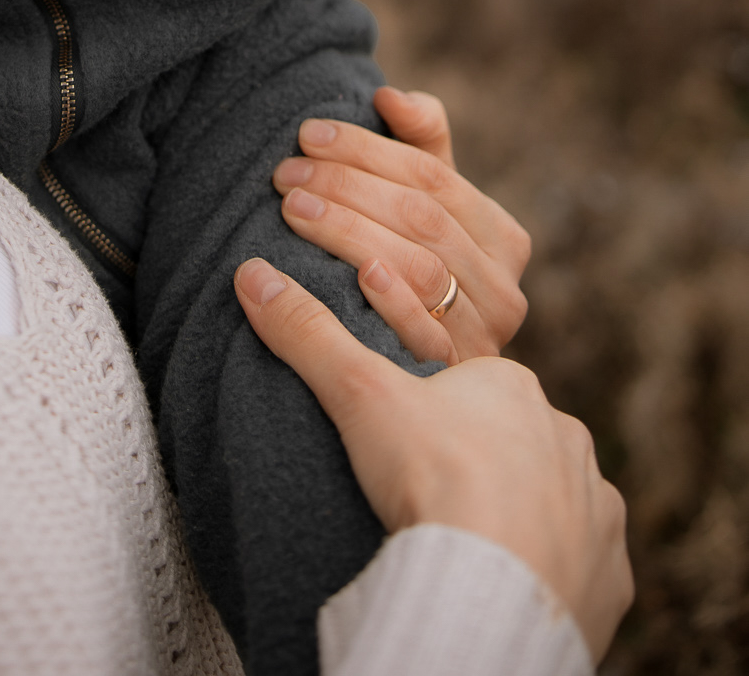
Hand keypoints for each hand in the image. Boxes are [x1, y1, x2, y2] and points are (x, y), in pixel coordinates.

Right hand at [234, 263, 632, 662]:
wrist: (492, 581)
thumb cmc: (431, 476)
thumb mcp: (358, 394)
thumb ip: (308, 335)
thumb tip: (250, 274)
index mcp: (511, 386)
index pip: (469, 384)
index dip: (432, 405)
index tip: (402, 435)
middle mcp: (564, 438)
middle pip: (512, 440)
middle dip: (476, 455)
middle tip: (426, 485)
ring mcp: (590, 508)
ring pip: (551, 499)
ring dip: (516, 509)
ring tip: (462, 532)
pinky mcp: (604, 574)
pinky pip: (579, 564)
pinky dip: (548, 568)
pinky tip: (509, 574)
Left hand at [272, 87, 529, 365]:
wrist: (423, 386)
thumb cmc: (416, 269)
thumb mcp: (429, 205)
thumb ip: (421, 141)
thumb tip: (389, 97)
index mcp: (502, 236)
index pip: (432, 175)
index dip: (366, 149)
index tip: (309, 134)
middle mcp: (505, 289)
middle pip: (421, 218)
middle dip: (347, 187)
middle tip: (285, 173)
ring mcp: (482, 336)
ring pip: (417, 267)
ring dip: (348, 232)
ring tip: (291, 209)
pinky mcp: (449, 375)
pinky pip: (422, 334)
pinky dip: (389, 301)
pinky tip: (352, 276)